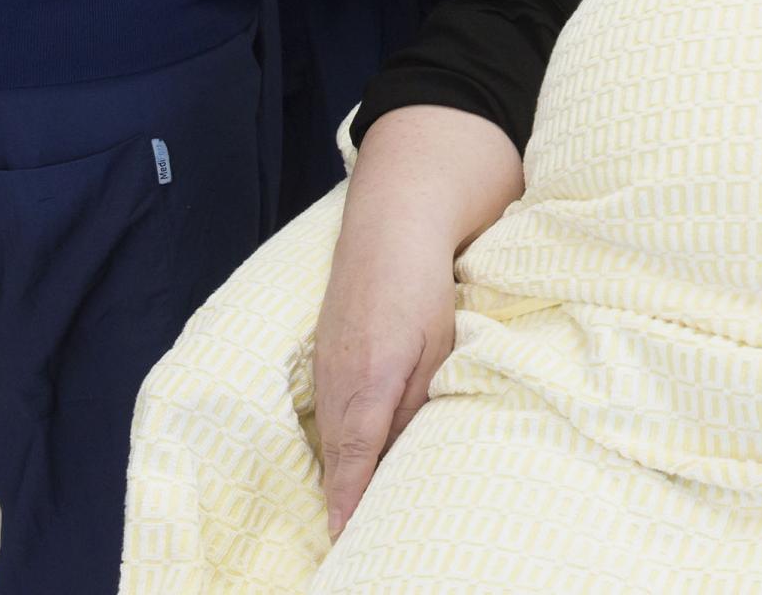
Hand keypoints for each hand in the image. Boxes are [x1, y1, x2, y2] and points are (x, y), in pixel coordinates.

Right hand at [310, 221, 460, 539]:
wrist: (388, 225)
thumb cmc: (421, 286)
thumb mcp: (435, 349)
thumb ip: (416, 403)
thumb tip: (400, 449)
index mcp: (368, 384)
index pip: (353, 459)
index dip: (347, 500)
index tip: (342, 535)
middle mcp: (338, 380)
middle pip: (337, 451)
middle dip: (341, 493)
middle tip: (351, 531)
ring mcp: (326, 364)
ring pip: (332, 429)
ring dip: (340, 465)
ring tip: (350, 503)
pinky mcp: (325, 350)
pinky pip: (330, 405)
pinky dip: (338, 433)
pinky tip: (350, 446)